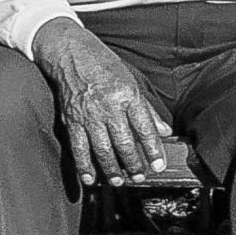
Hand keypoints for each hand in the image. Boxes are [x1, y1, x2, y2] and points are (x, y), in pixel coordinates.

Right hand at [31, 18, 169, 187]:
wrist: (71, 52)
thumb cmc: (104, 65)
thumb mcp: (132, 81)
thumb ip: (147, 109)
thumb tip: (164, 130)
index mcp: (128, 95)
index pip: (145, 128)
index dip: (153, 150)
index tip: (159, 166)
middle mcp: (109, 106)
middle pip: (124, 143)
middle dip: (133, 165)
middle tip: (140, 177)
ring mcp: (88, 115)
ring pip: (102, 150)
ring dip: (112, 170)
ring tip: (120, 181)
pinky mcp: (71, 120)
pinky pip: (78, 148)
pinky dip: (84, 166)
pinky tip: (90, 179)